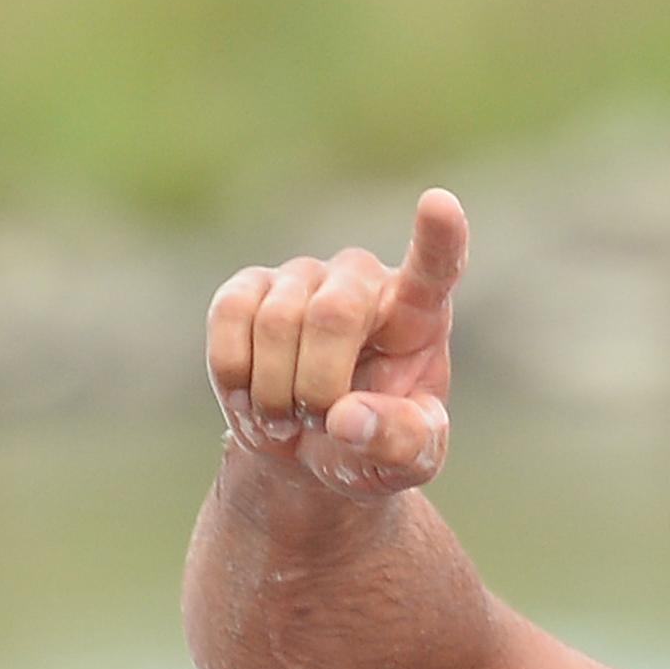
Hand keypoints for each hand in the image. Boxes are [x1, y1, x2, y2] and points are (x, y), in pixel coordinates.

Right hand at [206, 188, 467, 499]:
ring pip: (276, 323)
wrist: (307, 451)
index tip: (439, 205)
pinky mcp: (247, 288)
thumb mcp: (404, 463)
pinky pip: (230, 319)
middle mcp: (361, 278)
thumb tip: (348, 419)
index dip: (438, 238)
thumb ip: (397, 444)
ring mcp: (302, 277)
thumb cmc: (371, 446)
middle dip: (319, 387)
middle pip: (334, 314)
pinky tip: (252, 399)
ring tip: (290, 421)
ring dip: (277, 396)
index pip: (435, 267)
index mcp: (418, 313)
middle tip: (322, 424)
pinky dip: (236, 378)